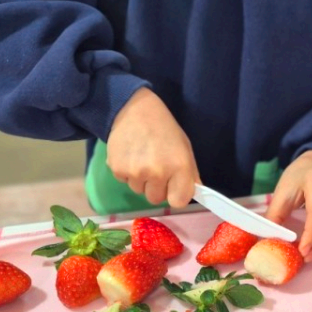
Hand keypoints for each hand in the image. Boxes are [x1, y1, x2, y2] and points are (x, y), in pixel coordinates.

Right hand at [107, 88, 199, 207]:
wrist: (134, 110)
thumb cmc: (164, 129)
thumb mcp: (184, 148)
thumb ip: (190, 173)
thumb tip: (194, 194)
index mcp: (179, 167)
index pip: (179, 201)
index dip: (176, 195)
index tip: (174, 187)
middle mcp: (158, 173)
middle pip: (156, 199)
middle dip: (157, 187)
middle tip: (156, 167)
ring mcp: (136, 172)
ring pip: (139, 191)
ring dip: (141, 180)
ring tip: (142, 158)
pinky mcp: (117, 170)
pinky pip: (124, 181)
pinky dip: (127, 172)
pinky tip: (130, 155)